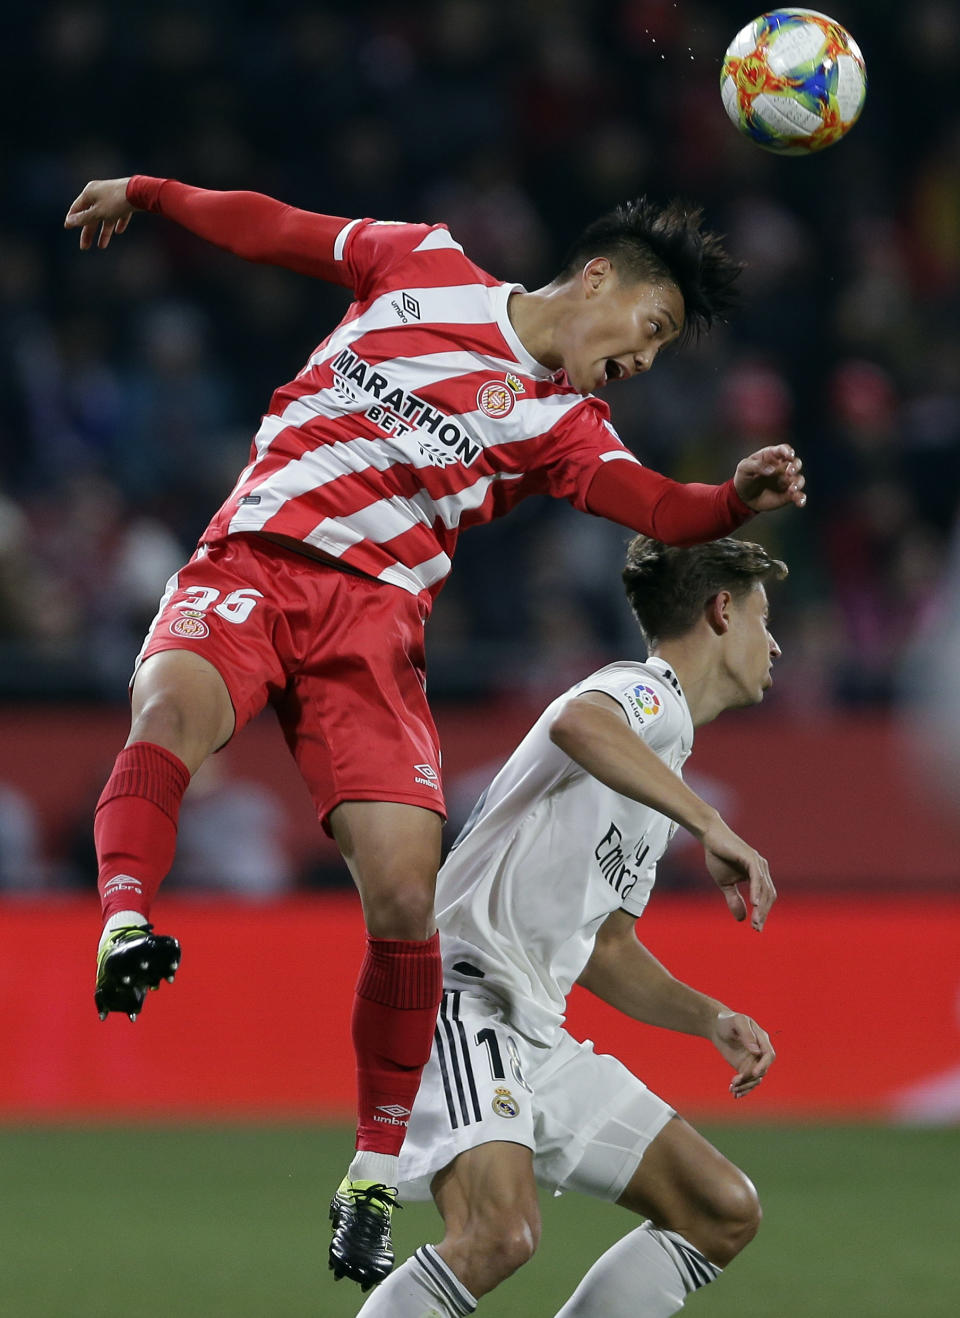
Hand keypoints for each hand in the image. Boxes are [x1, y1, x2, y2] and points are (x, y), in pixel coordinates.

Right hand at [64, 178, 134, 250]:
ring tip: (102, 246)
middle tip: (84, 247)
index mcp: (89, 193)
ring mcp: (112, 197)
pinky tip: (119, 231)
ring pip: (105, 217)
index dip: (72, 218)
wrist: (140, 192)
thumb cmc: (116, 201)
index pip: (77, 207)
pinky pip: (119, 214)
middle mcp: (99, 193)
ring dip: (104, 232)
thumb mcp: (98, 212)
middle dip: (89, 232)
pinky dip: (118, 222)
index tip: (67, 228)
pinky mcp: (125, 201)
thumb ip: (84, 218)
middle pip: (91, 215)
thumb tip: (69, 221)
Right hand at [700, 815, 775, 930]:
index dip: (762, 913)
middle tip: (757, 928)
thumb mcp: (725, 884)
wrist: (710, 837)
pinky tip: (754, 903)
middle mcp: (762, 869)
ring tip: (755, 920)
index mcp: (758, 875)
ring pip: (765, 889)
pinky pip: (757, 877)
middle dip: (764, 913)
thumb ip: (734, 899)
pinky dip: (756, 891)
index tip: (756, 928)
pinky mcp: (751, 857)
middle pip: (769, 895)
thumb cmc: (718, 857)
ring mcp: (758, 862)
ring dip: (761, 907)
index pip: (765, 898)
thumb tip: (741, 919)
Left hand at [711, 1009, 774, 1097]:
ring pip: (755, 1079)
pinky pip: (748, 1081)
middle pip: (762, 1070)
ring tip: (733, 1089)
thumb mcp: (737, 1022)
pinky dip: (743, 1088)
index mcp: (762, 1039)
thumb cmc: (728, 1021)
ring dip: (746, 1086)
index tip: (754, 1073)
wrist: (716, 1027)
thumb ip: (747, 1034)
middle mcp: (760, 1052)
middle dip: (751, 1078)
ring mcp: (753, 1061)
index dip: (764, 1065)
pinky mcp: (745, 1068)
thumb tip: (756, 1051)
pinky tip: (734, 1093)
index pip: (769, 1055)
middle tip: (735, 1081)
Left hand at [734, 444, 805, 511]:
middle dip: (795, 466)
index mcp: (772, 456)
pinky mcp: (788, 494)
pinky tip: (800, 502)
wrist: (743, 498)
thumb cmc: (744, 478)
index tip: (788, 455)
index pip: (784, 450)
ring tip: (792, 489)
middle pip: (796, 463)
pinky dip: (801, 498)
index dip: (788, 451)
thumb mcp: (744, 468)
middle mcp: (782, 467)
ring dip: (798, 483)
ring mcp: (786, 481)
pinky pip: (799, 495)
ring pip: (799, 479)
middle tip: (788, 472)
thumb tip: (772, 470)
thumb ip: (757, 466)